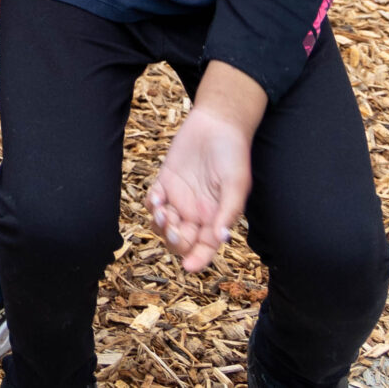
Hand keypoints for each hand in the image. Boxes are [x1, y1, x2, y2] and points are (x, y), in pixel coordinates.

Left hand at [147, 63, 265, 271]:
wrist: (217, 123)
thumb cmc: (233, 154)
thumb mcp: (236, 184)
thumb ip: (227, 212)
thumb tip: (221, 239)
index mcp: (215, 218)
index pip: (204, 247)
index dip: (197, 259)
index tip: (189, 266)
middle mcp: (196, 213)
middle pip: (180, 240)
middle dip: (175, 241)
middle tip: (174, 229)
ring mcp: (180, 198)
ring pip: (163, 225)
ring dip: (160, 225)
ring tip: (163, 211)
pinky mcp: (165, 181)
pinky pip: (153, 201)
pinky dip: (152, 204)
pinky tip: (158, 198)